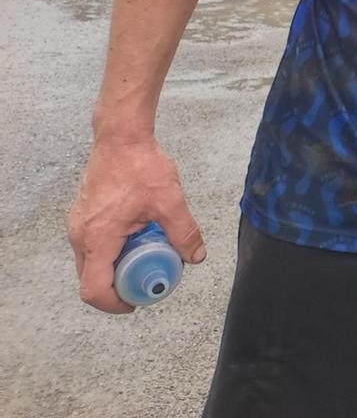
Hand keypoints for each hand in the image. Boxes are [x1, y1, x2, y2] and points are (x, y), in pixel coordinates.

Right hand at [68, 137, 204, 312]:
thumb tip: (195, 256)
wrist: (120, 137)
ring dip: (115, 266)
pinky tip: (135, 236)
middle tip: (144, 280)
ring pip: (90, 261)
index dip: (113, 304)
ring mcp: (77, 225)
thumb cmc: (139, 165)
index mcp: (96, 239)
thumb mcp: (170, 201)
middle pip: (90, 278)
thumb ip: (184, 232)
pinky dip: (110, 250)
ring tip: (144, 255)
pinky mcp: (82, 215)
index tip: (135, 302)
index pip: (93, 290)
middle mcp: (80, 235)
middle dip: (117, 286)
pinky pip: (92, 244)